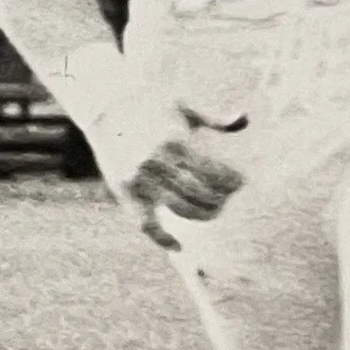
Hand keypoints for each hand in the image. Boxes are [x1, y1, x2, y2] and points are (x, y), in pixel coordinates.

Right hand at [115, 115, 246, 248]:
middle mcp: (157, 162)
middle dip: (220, 198)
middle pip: (202, 194)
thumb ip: (214, 118)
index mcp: (176, 141)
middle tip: (226, 196)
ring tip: (210, 209)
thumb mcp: (184, 106)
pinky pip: (144, 222)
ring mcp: (139, 178)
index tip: (240, 182)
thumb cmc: (149, 102)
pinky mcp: (124, 190)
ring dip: (202, 214)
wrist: (104, 103)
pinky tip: (178, 247)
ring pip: (181, 209)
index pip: (215, 174)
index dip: (233, 182)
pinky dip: (162, 238)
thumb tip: (244, 119)